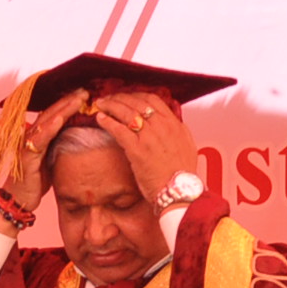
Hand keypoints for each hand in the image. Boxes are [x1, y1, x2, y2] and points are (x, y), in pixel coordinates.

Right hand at [0, 89, 92, 221]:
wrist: (17, 200)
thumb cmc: (32, 182)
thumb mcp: (50, 161)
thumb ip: (58, 147)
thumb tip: (77, 139)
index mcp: (37, 137)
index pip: (54, 115)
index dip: (68, 104)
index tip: (84, 95)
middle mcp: (30, 136)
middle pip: (51, 113)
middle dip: (69, 101)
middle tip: (85, 90)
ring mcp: (27, 144)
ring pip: (47, 121)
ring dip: (63, 108)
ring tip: (78, 98)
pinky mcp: (26, 156)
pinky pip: (39, 139)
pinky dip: (50, 128)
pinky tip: (60, 118)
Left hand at [88, 90, 200, 204]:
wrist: (180, 192)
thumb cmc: (182, 175)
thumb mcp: (187, 146)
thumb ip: (177, 131)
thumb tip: (171, 123)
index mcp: (174, 124)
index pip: (153, 99)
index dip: (136, 95)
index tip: (127, 97)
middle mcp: (162, 126)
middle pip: (137, 102)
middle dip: (120, 97)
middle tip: (110, 98)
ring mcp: (149, 137)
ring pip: (127, 112)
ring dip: (111, 105)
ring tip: (101, 104)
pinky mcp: (137, 149)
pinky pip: (118, 129)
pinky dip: (107, 121)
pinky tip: (100, 118)